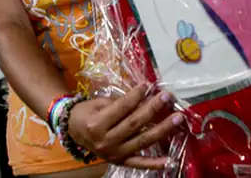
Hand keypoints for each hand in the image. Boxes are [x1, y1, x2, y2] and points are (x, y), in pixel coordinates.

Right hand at [66, 83, 183, 169]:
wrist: (73, 131)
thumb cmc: (86, 113)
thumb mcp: (97, 103)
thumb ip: (120, 103)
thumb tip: (144, 97)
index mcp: (97, 124)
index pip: (121, 108)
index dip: (136, 96)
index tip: (148, 85)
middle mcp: (106, 140)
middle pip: (134, 124)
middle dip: (152, 109)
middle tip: (167, 97)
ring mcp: (114, 153)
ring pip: (142, 141)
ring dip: (162, 130)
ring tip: (177, 118)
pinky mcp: (120, 162)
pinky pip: (139, 163)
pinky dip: (155, 163)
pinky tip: (170, 160)